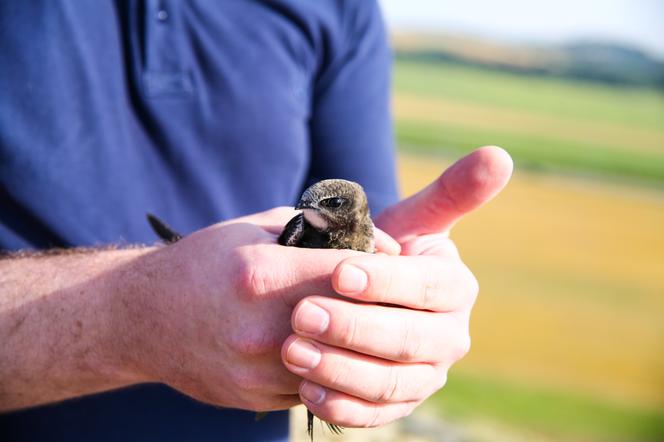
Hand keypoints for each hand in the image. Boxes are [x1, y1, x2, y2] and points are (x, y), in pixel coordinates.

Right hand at [114, 207, 398, 411]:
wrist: (142, 317)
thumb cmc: (203, 262)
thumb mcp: (255, 229)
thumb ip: (317, 229)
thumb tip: (378, 243)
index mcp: (263, 275)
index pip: (351, 274)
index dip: (383, 269)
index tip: (397, 268)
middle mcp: (262, 327)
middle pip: (352, 323)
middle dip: (380, 310)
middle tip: (396, 300)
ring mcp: (257, 370)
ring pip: (338, 363)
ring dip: (358, 346)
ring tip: (369, 326)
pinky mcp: (255, 397)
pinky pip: (313, 386)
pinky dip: (328, 368)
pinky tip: (330, 349)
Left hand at [282, 146, 512, 426]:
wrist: (366, 296)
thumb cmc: (387, 251)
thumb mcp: (415, 220)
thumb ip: (452, 192)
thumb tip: (499, 154)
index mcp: (456, 288)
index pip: (427, 288)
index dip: (386, 281)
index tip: (339, 271)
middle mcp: (450, 337)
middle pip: (409, 340)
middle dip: (354, 328)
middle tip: (302, 314)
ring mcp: (426, 376)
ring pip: (390, 383)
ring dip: (340, 370)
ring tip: (294, 351)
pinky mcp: (399, 403)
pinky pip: (374, 415)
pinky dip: (342, 407)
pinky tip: (306, 390)